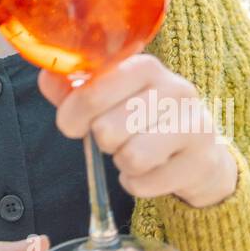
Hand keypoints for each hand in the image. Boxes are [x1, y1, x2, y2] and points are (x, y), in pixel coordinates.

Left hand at [37, 53, 238, 208]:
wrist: (198, 152)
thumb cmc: (143, 120)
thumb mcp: (110, 99)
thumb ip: (73, 88)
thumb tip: (47, 77)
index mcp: (145, 66)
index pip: (94, 89)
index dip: (72, 113)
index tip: (73, 124)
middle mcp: (175, 88)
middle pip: (107, 129)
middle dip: (102, 141)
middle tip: (113, 139)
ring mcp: (194, 123)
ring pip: (130, 157)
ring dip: (121, 162)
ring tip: (133, 152)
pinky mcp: (202, 160)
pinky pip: (146, 184)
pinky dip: (138, 184)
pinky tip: (151, 171)